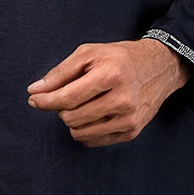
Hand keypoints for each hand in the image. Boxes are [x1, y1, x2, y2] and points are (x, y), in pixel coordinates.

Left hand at [25, 38, 190, 146]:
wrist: (158, 67)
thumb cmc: (119, 58)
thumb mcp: (88, 53)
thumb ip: (60, 72)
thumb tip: (35, 91)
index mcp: (110, 75)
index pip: (67, 98)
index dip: (45, 101)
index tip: (34, 99)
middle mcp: (122, 100)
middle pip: (71, 117)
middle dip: (60, 108)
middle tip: (67, 96)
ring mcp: (128, 119)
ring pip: (79, 132)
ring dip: (72, 120)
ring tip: (81, 104)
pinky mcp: (131, 132)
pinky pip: (93, 141)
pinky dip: (85, 129)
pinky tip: (92, 114)